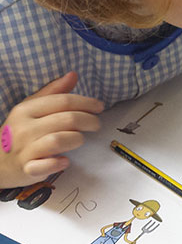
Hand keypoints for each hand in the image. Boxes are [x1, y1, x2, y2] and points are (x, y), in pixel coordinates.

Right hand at [0, 72, 103, 187]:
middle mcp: (24, 128)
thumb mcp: (31, 108)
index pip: (63, 101)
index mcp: (26, 109)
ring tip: (80, 139)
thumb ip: (53, 92)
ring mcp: (24, 150)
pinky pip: (46, 166)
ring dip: (77, 139)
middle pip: (67, 119)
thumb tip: (73, 75)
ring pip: (59, 140)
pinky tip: (65, 161)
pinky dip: (58, 163)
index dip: (86, 102)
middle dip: (89, 120)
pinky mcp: (27, 169)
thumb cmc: (20, 132)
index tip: (99, 107)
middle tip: (96, 124)